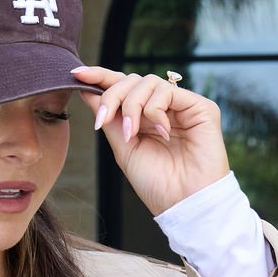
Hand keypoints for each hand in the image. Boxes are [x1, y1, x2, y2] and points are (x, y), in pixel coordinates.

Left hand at [71, 65, 229, 216]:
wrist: (183, 203)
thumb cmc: (156, 183)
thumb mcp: (123, 148)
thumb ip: (109, 119)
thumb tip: (86, 90)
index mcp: (144, 117)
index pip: (122, 88)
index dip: (100, 77)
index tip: (77, 74)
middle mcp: (164, 108)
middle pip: (132, 80)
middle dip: (112, 96)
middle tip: (103, 121)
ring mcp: (182, 106)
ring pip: (147, 82)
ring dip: (132, 106)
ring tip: (133, 134)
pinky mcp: (200, 107)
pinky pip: (167, 91)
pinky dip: (154, 110)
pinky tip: (161, 132)